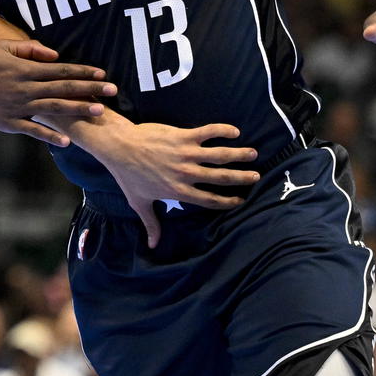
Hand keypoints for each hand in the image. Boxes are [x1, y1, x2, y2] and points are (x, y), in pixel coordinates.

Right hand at [0, 39, 114, 146]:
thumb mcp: (3, 47)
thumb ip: (30, 49)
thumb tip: (55, 54)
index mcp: (26, 70)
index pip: (62, 70)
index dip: (83, 72)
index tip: (102, 74)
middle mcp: (27, 88)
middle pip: (65, 89)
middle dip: (91, 90)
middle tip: (113, 91)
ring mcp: (20, 106)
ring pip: (55, 109)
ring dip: (79, 110)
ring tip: (100, 112)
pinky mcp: (11, 122)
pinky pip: (34, 130)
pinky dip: (50, 136)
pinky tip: (66, 142)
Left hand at [84, 121, 259, 245]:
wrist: (120, 147)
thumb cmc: (128, 175)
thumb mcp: (139, 202)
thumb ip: (151, 223)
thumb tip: (153, 245)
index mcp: (178, 192)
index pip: (210, 200)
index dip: (228, 201)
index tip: (240, 200)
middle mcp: (186, 174)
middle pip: (221, 178)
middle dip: (241, 178)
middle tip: (256, 177)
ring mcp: (185, 154)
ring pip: (220, 155)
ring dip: (239, 155)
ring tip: (253, 155)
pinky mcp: (183, 136)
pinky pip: (208, 132)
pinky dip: (223, 130)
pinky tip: (234, 131)